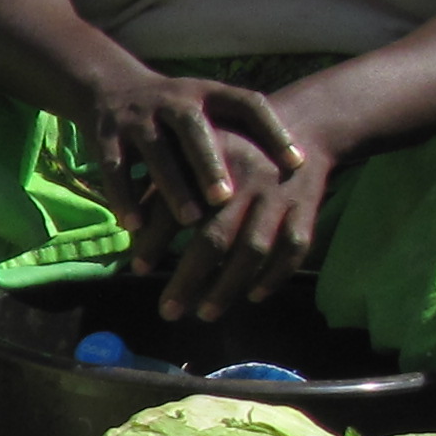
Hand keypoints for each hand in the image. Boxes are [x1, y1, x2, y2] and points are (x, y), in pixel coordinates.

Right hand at [81, 70, 301, 234]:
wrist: (109, 86)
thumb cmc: (176, 114)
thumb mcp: (208, 110)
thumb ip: (241, 134)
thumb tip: (301, 172)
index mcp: (207, 93)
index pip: (248, 104)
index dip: (274, 131)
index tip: (298, 162)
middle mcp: (173, 100)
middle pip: (193, 128)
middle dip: (209, 163)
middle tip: (226, 198)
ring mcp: (137, 117)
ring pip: (155, 152)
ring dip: (172, 187)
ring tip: (189, 220)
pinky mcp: (104, 136)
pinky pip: (115, 169)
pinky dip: (124, 198)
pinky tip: (135, 227)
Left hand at [153, 126, 336, 324]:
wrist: (300, 122)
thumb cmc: (228, 147)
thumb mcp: (192, 154)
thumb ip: (159, 191)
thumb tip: (129, 235)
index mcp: (209, 162)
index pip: (175, 207)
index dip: (155, 240)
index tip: (139, 269)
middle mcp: (245, 179)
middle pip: (215, 238)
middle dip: (190, 279)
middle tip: (169, 311)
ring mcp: (279, 195)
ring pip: (253, 250)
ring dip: (229, 287)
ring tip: (205, 313)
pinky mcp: (306, 208)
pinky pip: (293, 248)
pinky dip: (274, 275)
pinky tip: (254, 296)